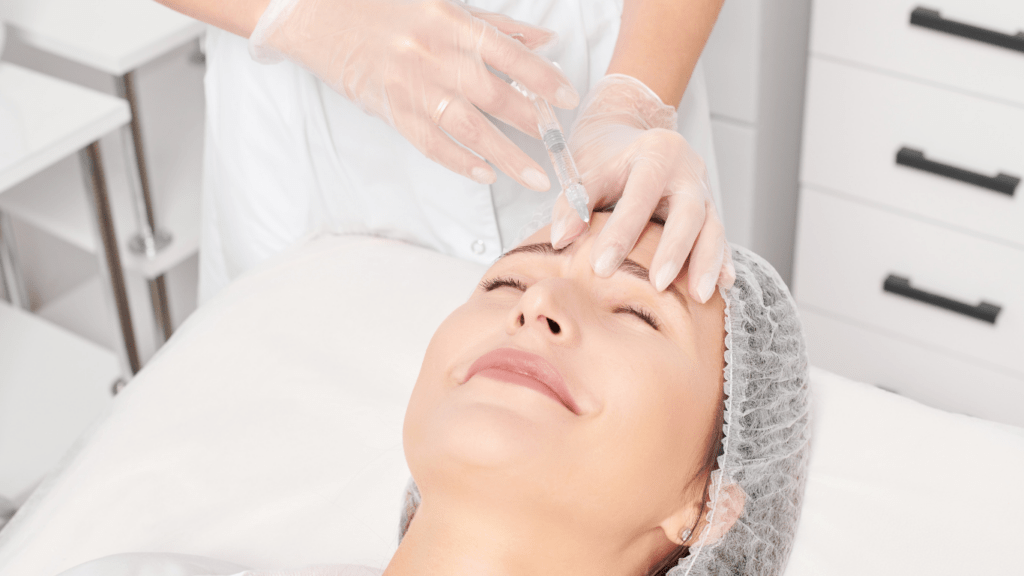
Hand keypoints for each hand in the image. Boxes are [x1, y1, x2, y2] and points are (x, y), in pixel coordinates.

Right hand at [249, 0, 579, 190]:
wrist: (317, 14)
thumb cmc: (385, 7)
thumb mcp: (444, 6)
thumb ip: (497, 26)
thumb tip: (545, 40)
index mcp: (452, 24)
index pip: (509, 53)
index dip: (542, 78)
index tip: (569, 98)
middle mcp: (434, 56)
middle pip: (493, 95)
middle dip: (531, 124)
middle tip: (559, 147)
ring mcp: (411, 86)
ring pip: (467, 127)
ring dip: (505, 155)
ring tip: (534, 176)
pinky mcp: (390, 110)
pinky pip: (429, 142)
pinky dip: (459, 160)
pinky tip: (484, 173)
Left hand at [550, 74, 734, 302]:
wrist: (629, 131)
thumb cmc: (606, 155)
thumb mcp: (585, 169)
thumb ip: (572, 202)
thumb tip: (561, 239)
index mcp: (655, 152)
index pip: (640, 196)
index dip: (622, 233)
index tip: (601, 267)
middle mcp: (686, 169)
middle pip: (688, 211)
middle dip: (675, 250)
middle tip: (659, 285)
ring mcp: (703, 189)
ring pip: (713, 226)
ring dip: (707, 262)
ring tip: (699, 296)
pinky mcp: (710, 207)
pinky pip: (720, 235)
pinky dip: (721, 260)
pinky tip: (723, 285)